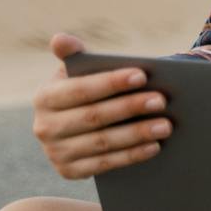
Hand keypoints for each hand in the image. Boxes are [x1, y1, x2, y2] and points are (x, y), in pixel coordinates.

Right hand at [31, 31, 175, 180]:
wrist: (75, 128)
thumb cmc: (84, 93)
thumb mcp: (77, 73)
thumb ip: (74, 55)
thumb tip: (59, 39)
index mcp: (45, 98)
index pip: (80, 89)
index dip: (110, 82)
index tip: (142, 75)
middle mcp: (44, 127)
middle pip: (94, 117)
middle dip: (130, 108)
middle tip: (161, 101)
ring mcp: (55, 153)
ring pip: (102, 143)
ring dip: (136, 135)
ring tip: (165, 125)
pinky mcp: (68, 172)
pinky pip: (105, 165)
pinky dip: (131, 156)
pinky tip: (154, 146)